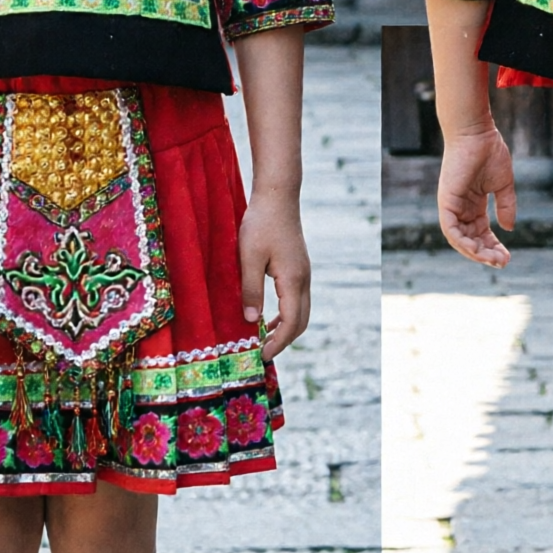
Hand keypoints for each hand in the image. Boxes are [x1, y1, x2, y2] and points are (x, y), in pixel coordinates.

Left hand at [238, 191, 310, 361]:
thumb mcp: (248, 257)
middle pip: (300, 321)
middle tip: (262, 353)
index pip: (291, 323)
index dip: (277, 343)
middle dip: (284, 341)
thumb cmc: (260, 223)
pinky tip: (268, 316)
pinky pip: (297, 299)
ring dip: (286, 328)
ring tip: (264, 339)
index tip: (261, 356)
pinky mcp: (298, 267)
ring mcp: (304, 273)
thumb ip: (250, 290)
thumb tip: (252, 321)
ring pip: (301, 311)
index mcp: (293, 280)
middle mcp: (304, 280)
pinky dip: (286, 314)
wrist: (278, 196)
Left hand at [437, 127, 514, 266]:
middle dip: (486, 253)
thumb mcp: (503, 184)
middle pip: (471, 239)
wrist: (477, 132)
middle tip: (502, 262)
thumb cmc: (489, 152)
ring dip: (474, 252)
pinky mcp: (446, 200)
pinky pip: (449, 228)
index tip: (508, 257)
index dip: (493, 246)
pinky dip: (460, 241)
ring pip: (459, 238)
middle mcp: (460, 207)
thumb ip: (506, 206)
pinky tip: (475, 250)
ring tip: (493, 260)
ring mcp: (451, 205)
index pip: (481, 233)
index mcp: (473, 204)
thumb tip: (508, 228)